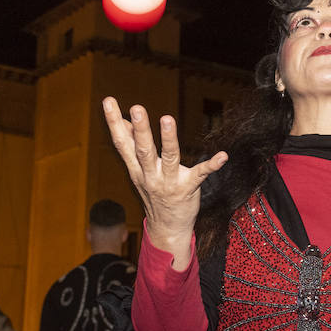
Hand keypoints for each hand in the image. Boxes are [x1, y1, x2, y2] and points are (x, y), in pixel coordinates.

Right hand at [102, 98, 227, 268]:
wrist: (167, 229)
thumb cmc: (153, 193)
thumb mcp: (138, 171)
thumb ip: (131, 146)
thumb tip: (123, 120)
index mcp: (136, 169)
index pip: (122, 143)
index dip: (114, 122)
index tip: (108, 101)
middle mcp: (150, 175)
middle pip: (143, 150)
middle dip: (140, 130)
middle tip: (136, 109)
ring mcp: (169, 183)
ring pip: (169, 159)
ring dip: (169, 139)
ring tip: (167, 119)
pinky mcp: (189, 189)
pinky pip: (201, 174)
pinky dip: (212, 165)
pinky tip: (222, 156)